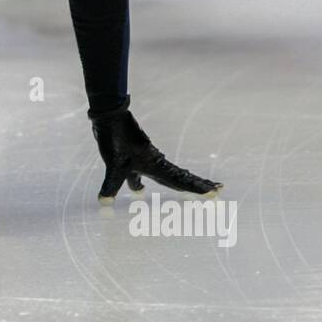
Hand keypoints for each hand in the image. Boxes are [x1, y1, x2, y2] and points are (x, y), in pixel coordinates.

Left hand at [92, 106, 221, 201]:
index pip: (180, 181)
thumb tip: (103, 206)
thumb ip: (111, 186)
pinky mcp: (136, 155)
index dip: (197, 189)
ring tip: (192, 189)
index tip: (215, 194)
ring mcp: (148, 158)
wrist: (110, 116)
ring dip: (182, 182)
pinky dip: (152, 180)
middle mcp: (156, 162)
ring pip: (169, 174)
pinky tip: (139, 190)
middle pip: (181, 177)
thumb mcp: (113, 166)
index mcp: (155, 165)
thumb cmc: (115, 140)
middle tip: (218, 191)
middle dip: (198, 185)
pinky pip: (150, 171)